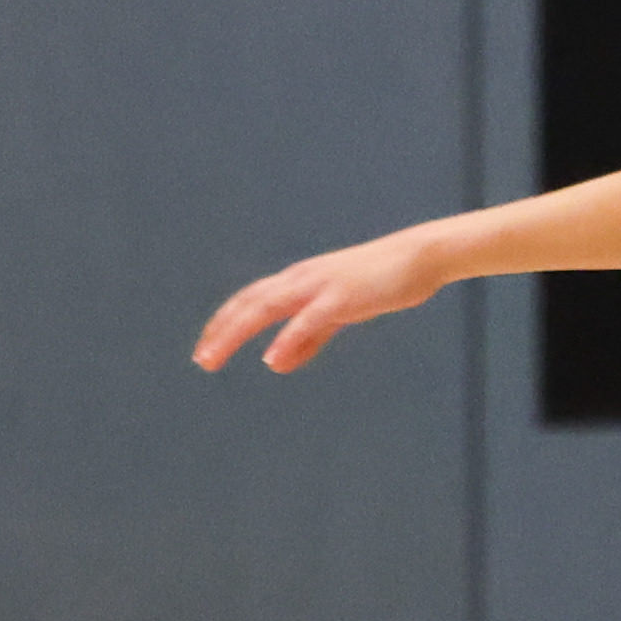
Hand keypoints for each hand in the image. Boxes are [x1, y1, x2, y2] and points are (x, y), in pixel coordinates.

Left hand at [196, 229, 445, 374]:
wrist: (419, 257)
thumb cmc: (381, 282)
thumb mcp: (339, 312)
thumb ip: (307, 339)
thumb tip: (275, 363)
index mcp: (298, 280)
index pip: (249, 299)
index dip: (224, 321)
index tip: (206, 347)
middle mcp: (300, 279)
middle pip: (249, 303)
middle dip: (220, 331)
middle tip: (201, 360)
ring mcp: (319, 286)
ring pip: (266, 308)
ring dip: (235, 333)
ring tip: (214, 358)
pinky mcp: (342, 297)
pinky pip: (308, 320)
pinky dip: (287, 339)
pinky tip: (270, 359)